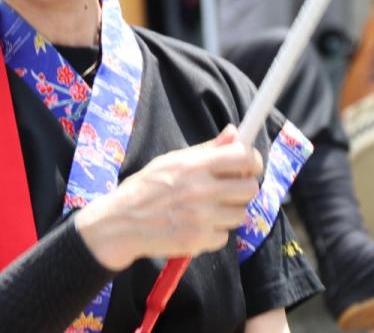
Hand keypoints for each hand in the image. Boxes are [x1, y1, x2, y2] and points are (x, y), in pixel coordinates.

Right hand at [75, 125, 262, 270]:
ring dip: (229, 212)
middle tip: (230, 189)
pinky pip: (224, 236)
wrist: (120, 223)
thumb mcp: (171, 161)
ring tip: (207, 209)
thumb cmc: (145, 188)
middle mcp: (201, 190)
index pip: (243, 157)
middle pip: (250, 188)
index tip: (249, 165)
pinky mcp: (199, 240)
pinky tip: (195, 226)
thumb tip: (233, 132)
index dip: (252, 160)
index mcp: (194, 165)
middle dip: (244, 188)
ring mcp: (201, 218)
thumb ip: (206, 149)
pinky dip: (214, 233)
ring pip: (240, 214)